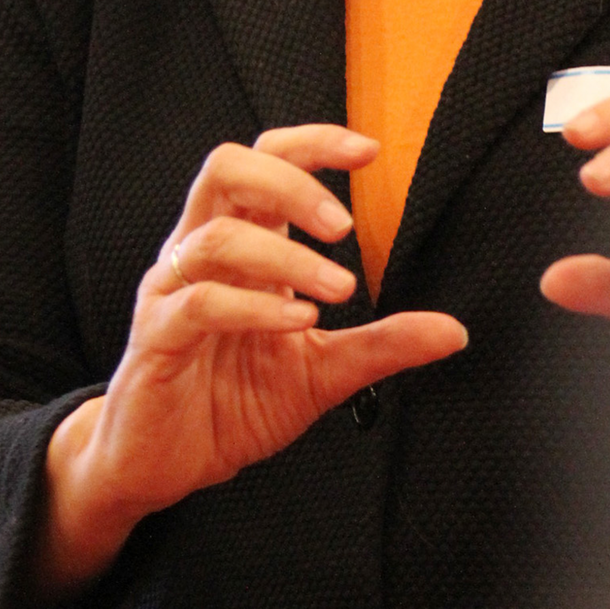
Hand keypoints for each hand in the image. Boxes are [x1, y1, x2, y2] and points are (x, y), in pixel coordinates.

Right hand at [35, 125, 465, 601]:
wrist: (166, 464)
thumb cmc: (233, 402)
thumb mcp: (322, 371)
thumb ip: (381, 344)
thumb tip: (453, 331)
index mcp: (243, 241)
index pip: (268, 158)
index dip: (314, 143)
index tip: (370, 151)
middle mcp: (202, 251)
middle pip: (229, 168)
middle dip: (291, 181)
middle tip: (344, 224)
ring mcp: (172, 290)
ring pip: (217, 236)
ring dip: (286, 256)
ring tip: (337, 288)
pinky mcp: (155, 337)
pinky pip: (199, 302)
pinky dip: (255, 305)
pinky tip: (299, 321)